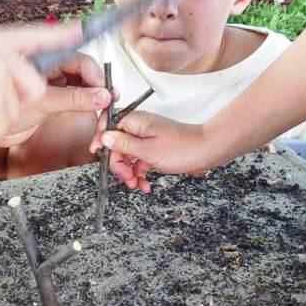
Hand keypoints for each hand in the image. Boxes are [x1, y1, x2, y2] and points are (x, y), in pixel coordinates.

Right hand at [89, 110, 214, 191]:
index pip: (108, 125)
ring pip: (128, 156)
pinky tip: (145, 185)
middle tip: (126, 177)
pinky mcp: (155, 149)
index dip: (101, 140)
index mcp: (136, 121)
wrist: (207, 152)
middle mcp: (140, 128)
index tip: (98, 154)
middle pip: (117, 145)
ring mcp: (147, 139)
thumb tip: (104, 138)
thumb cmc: (182, 148)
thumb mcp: (148, 150)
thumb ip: (123, 145)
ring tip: (136, 184)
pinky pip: (140, 161)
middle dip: (119, 164)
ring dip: (129, 172)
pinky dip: (140, 173)